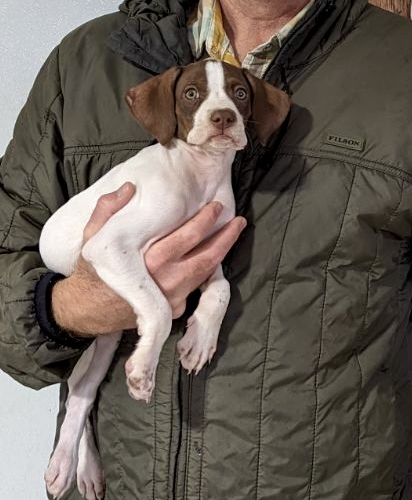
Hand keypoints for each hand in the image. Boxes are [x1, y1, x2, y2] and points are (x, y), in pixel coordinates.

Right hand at [51, 183, 245, 336]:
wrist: (86, 311)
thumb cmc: (93, 270)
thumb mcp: (92, 237)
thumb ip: (108, 210)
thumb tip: (129, 188)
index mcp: (149, 261)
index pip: (187, 238)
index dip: (205, 221)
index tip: (216, 207)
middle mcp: (165, 282)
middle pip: (207, 258)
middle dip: (226, 237)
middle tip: (238, 221)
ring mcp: (172, 299)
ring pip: (206, 273)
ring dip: (222, 253)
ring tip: (233, 233)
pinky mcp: (174, 310)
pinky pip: (196, 287)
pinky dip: (208, 271)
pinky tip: (216, 255)